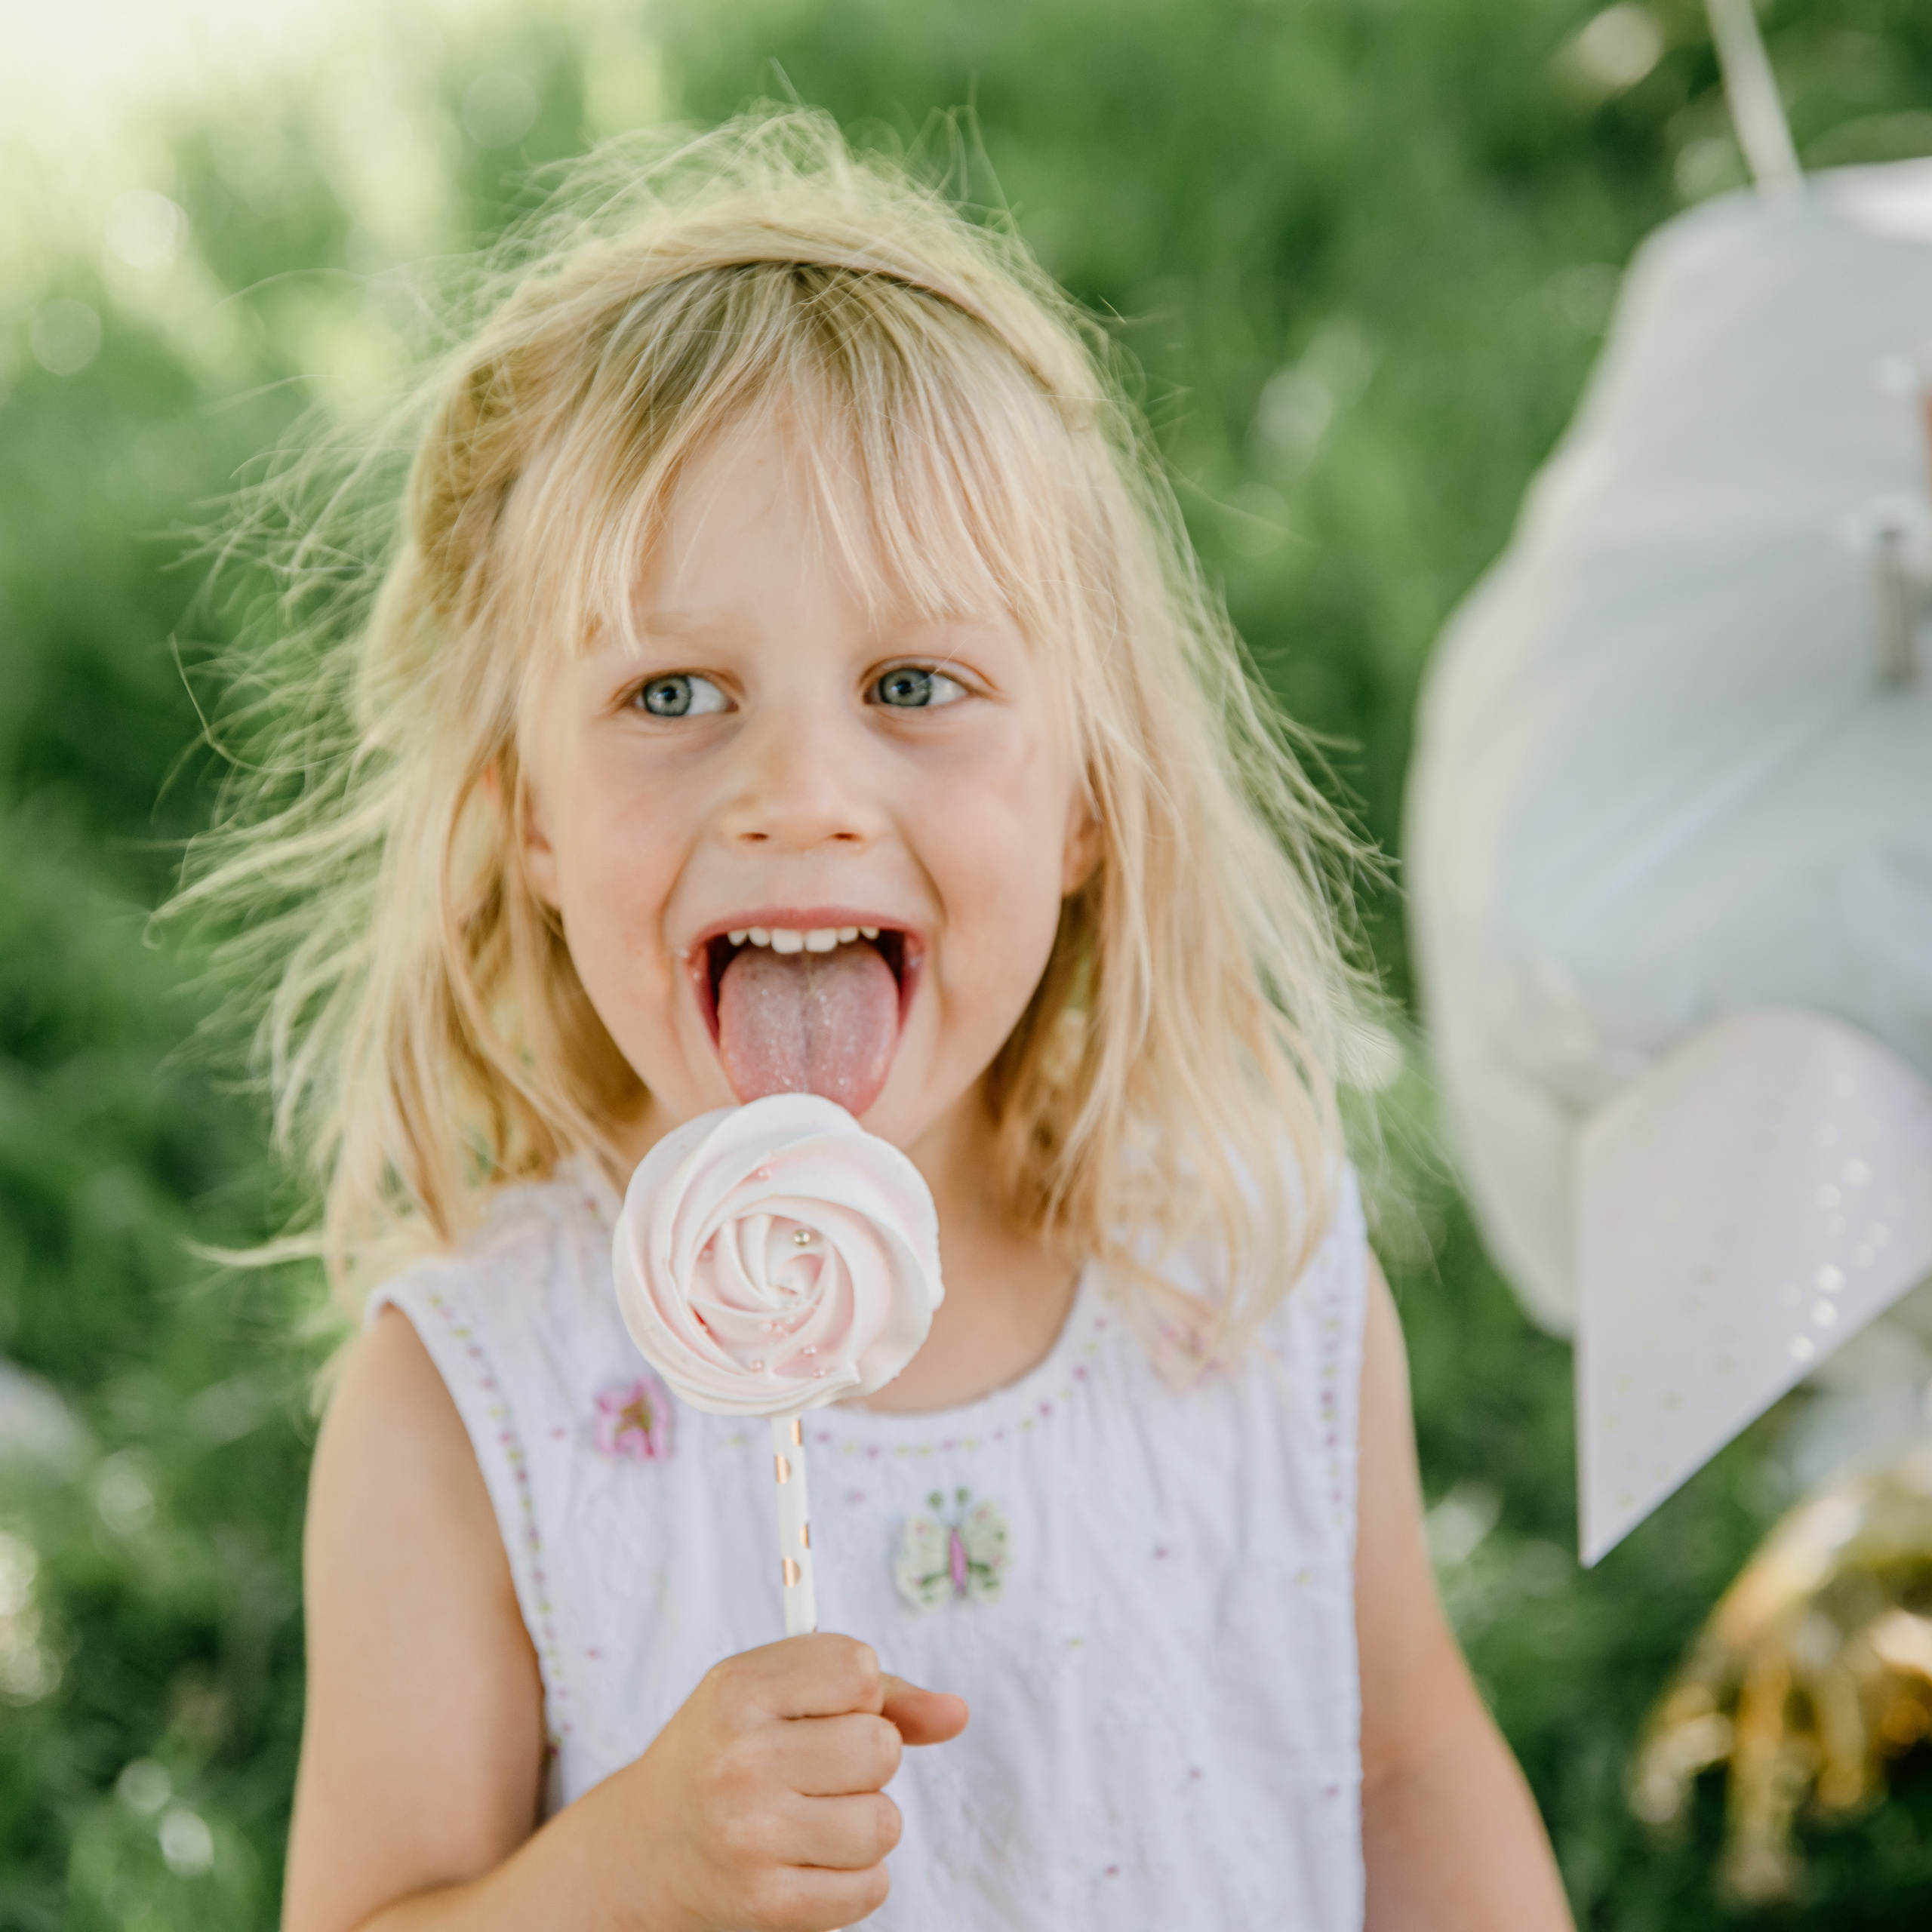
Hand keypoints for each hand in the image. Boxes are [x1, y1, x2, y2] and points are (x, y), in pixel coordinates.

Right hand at [596, 1633, 967, 1931]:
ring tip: (813, 1817)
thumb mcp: (773, 1695)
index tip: (822, 1711)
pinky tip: (810, 1861)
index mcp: (738, 1690)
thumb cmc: (724, 1754)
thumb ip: (876, 1693)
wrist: (639, 1851)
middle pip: (882, 1747)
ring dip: (865, 1823)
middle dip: (867, 1759)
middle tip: (816, 1770)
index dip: (859, 1692)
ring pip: (884, 1822)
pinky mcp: (768, 1903)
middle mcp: (742, 1759)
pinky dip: (856, 1879)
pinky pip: (871, 1887)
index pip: (858, 1667)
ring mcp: (753, 1835)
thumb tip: (957, 1713)